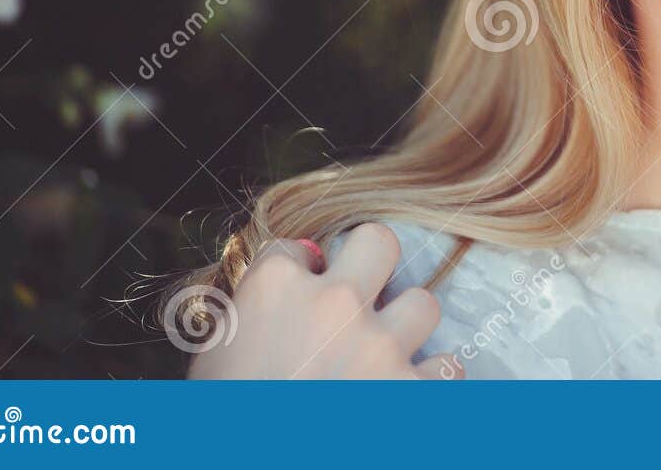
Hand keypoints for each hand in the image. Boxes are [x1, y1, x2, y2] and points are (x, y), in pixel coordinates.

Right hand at [187, 222, 463, 379]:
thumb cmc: (220, 419)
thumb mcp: (212, 356)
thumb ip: (249, 312)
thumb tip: (280, 290)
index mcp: (275, 288)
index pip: (294, 248)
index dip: (296, 275)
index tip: (297, 296)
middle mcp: (333, 303)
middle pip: (379, 242)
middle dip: (373, 262)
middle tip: (362, 292)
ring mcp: (379, 346)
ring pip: (422, 304)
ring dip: (405, 328)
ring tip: (386, 355)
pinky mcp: (412, 391)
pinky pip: (447, 367)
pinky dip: (431, 382)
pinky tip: (409, 392)